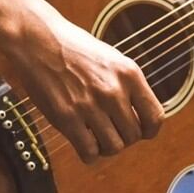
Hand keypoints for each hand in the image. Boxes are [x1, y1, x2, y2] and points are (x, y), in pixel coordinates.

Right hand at [0, 0, 163, 163]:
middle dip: (124, 137)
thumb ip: (128, 86)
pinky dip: (89, 153)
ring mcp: (90, 105)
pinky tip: (82, 141)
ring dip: (106, 147)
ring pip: (113, 148)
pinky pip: (89, 152)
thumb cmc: (73, 48)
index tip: (140, 131)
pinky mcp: (67, 117)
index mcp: (129, 74)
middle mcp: (113, 90)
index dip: (149, 130)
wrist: (38, 39)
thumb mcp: (112, 59)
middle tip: (110, 129)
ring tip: (96, 135)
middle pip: (133, 136)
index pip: (155, 118)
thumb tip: (142, 117)